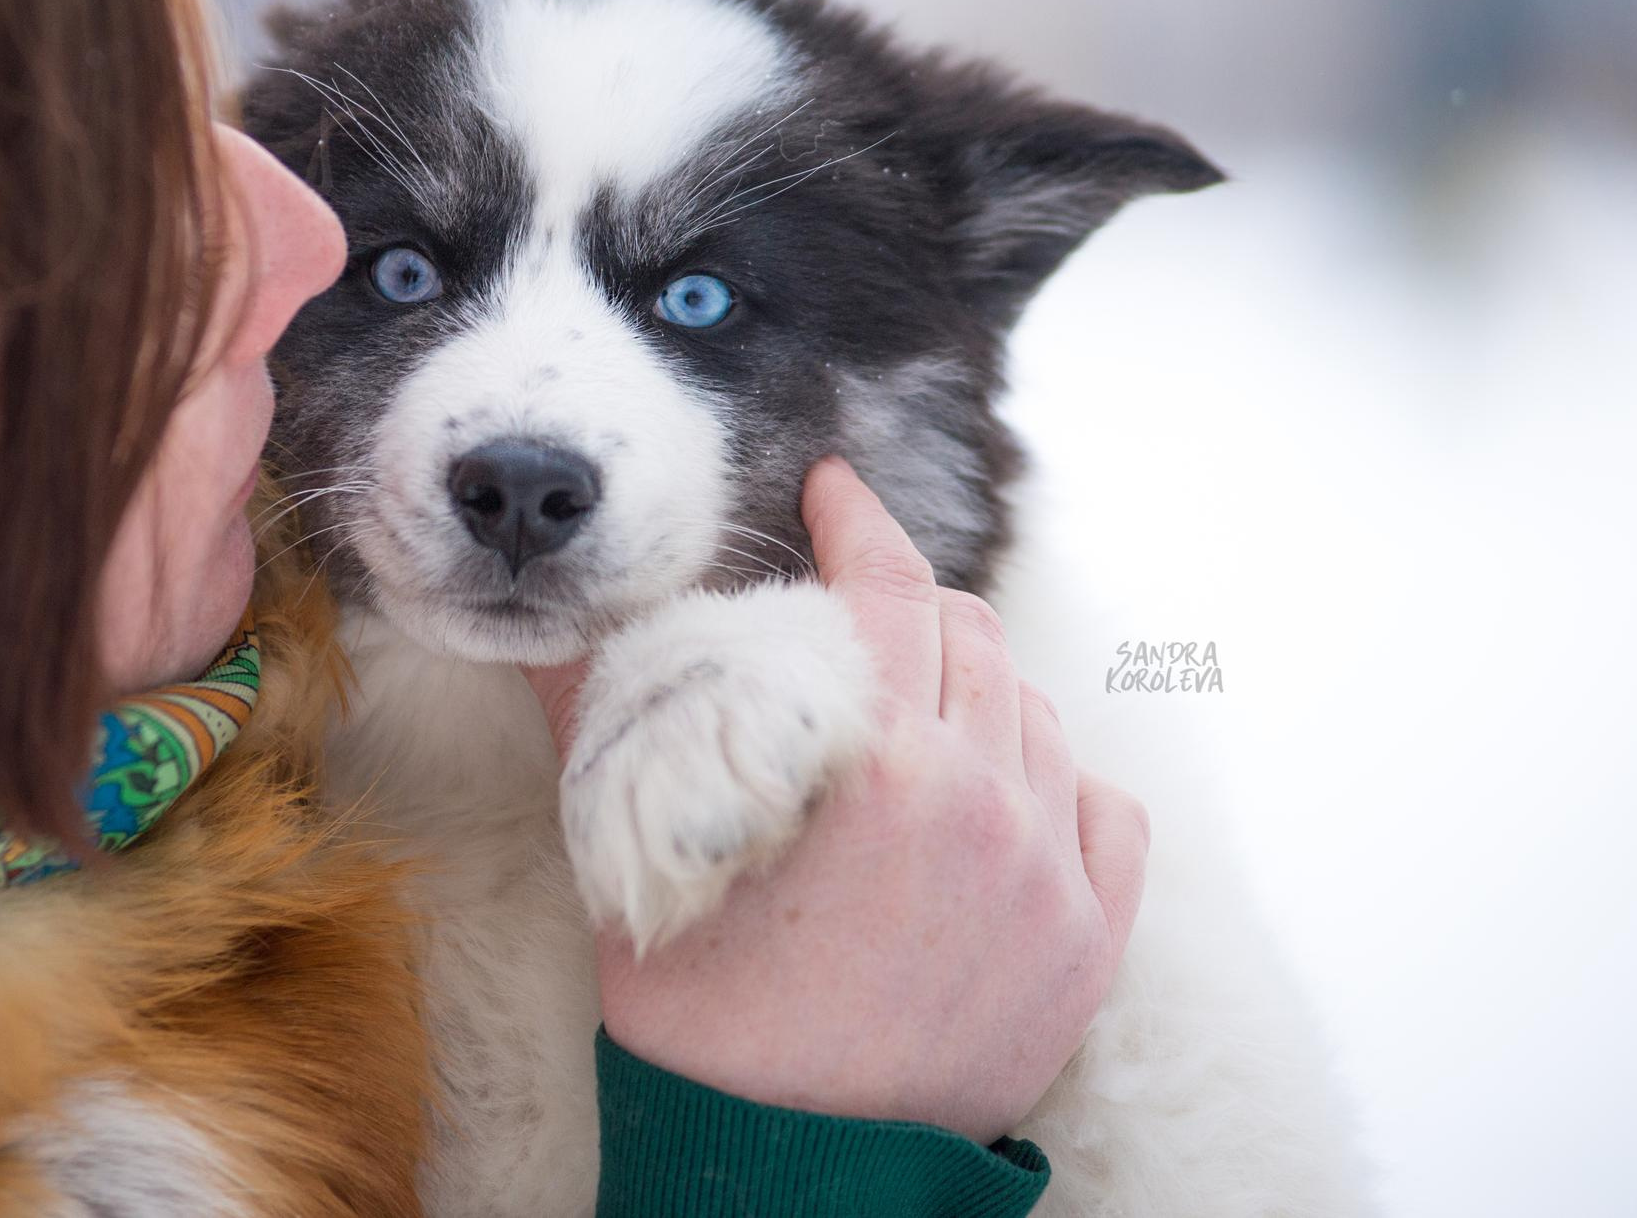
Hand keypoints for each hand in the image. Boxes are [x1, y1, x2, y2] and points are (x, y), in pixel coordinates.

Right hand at [522, 457, 1148, 1143]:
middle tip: (856, 621)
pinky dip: (1056, 783)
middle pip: (968, 636)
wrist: (793, 1175)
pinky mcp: (1089, 942)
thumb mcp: (639, 860)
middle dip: (908, 608)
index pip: (888, 591)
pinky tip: (1004, 798)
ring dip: (977, 695)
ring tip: (915, 721)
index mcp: (875, 770)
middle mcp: (981, 802)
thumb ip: (595, 724)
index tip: (836, 489)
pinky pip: (1104, 810)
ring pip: (1036, 714)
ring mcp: (1048, 873)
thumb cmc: (706, 1027)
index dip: (859, 522)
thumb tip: (532, 630)